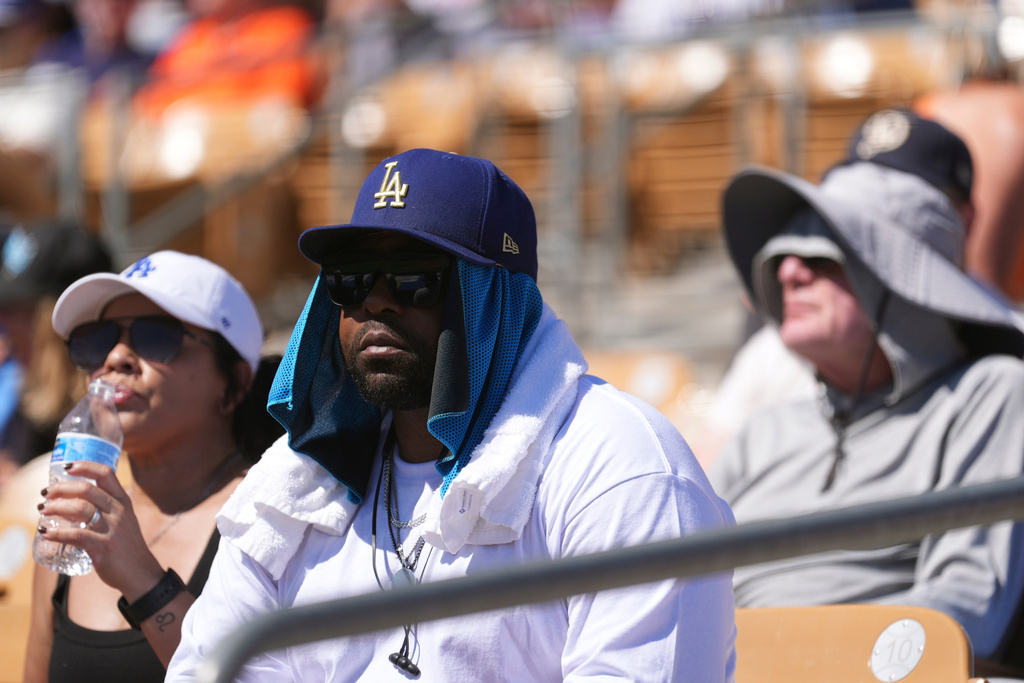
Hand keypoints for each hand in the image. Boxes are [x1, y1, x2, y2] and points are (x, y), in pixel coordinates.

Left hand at [38, 461, 164, 599]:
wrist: (140, 572)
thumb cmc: (125, 546)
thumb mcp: (123, 521)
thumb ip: (104, 509)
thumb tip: (69, 502)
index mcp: (123, 501)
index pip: (106, 474)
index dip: (85, 466)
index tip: (67, 466)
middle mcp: (119, 512)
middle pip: (87, 490)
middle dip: (61, 489)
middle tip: (46, 494)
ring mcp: (112, 529)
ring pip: (80, 509)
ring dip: (56, 507)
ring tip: (42, 511)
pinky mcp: (103, 548)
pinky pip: (76, 536)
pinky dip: (56, 533)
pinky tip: (44, 532)